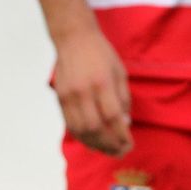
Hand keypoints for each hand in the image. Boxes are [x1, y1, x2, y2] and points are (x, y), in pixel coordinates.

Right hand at [54, 26, 133, 156]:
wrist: (73, 38)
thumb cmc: (101, 54)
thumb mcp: (120, 73)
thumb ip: (123, 99)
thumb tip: (124, 124)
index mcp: (102, 83)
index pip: (112, 117)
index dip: (122, 135)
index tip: (130, 143)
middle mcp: (83, 91)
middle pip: (95, 128)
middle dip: (110, 145)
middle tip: (120, 151)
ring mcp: (69, 95)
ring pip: (80, 130)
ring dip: (95, 144)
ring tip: (107, 150)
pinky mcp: (60, 97)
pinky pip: (70, 124)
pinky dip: (81, 136)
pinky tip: (92, 141)